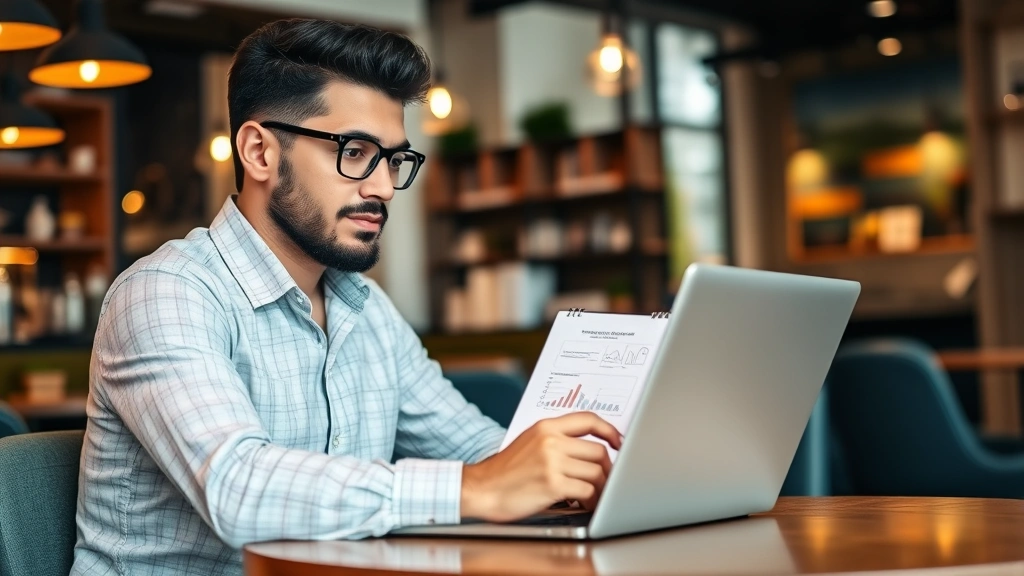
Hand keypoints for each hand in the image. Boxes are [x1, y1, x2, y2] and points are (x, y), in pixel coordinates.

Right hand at [460, 412, 621, 522]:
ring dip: (600, 488)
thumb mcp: (529, 443)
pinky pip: (587, 490)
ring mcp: (552, 462)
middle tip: (606, 481)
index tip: (619, 442)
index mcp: (546, 427)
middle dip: (608, 469)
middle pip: (598, 451)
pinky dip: (591, 500)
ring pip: (596, 472)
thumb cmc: (505, 471)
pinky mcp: (553, 484)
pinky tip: (584, 504)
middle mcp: (551, 441)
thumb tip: (588, 450)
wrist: (481, 489)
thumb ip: (556, 441)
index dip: (610, 431)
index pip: (589, 420)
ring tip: (594, 496)